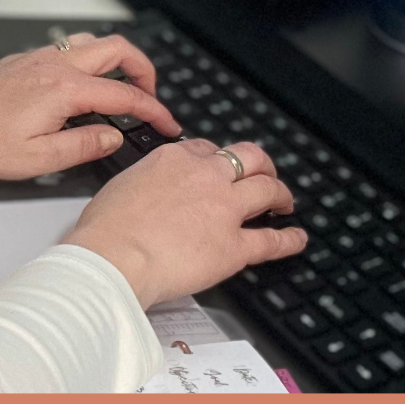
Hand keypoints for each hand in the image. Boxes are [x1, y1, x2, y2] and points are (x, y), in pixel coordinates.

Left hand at [0, 32, 181, 179]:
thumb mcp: (37, 158)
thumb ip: (83, 146)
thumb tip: (114, 135)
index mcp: (64, 89)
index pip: (124, 93)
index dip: (153, 110)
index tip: (167, 124)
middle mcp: (55, 64)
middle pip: (116, 48)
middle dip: (144, 69)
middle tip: (151, 98)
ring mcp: (41, 56)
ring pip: (93, 42)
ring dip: (117, 60)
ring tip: (124, 88)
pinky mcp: (28, 58)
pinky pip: (71, 47)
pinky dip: (92, 59)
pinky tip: (87, 85)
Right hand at [61, 138, 307, 307]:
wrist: (115, 255)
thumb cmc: (108, 227)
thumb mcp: (123, 184)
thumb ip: (146, 182)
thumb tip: (147, 192)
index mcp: (173, 158)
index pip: (206, 148)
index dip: (217, 158)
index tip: (220, 166)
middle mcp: (204, 176)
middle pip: (247, 157)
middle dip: (261, 164)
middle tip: (265, 173)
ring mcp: (224, 209)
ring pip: (266, 189)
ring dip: (280, 194)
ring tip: (284, 202)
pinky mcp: (235, 246)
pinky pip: (272, 240)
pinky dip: (289, 239)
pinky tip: (296, 238)